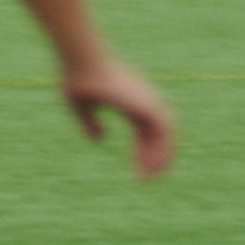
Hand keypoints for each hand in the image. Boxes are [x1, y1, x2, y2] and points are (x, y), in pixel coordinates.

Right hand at [61, 51, 176, 178]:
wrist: (83, 64)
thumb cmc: (78, 80)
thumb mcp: (81, 107)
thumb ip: (89, 124)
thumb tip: (100, 140)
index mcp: (128, 101)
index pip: (143, 130)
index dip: (141, 151)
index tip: (137, 172)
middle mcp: (142, 101)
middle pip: (155, 134)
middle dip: (152, 157)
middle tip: (147, 180)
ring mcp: (148, 101)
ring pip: (166, 134)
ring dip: (162, 156)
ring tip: (153, 178)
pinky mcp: (150, 104)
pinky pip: (165, 132)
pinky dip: (164, 150)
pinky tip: (154, 167)